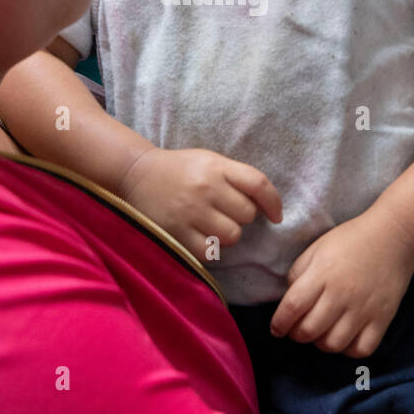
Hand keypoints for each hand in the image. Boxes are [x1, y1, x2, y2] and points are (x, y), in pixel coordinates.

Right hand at [118, 146, 281, 262]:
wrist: (136, 174)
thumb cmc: (180, 169)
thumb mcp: (209, 161)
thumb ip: (236, 178)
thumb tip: (266, 206)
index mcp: (216, 166)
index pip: (258, 184)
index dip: (274, 202)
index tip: (276, 216)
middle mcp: (205, 188)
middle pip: (247, 214)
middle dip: (241, 216)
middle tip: (225, 212)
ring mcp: (190, 212)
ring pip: (232, 235)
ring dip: (227, 234)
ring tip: (212, 225)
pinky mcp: (177, 233)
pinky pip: (210, 252)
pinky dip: (210, 248)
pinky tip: (200, 236)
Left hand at [270, 206, 413, 357]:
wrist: (393, 236)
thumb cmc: (351, 240)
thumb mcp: (317, 248)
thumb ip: (298, 274)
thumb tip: (289, 302)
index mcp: (322, 274)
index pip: (292, 307)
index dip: (279, 323)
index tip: (276, 329)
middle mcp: (341, 294)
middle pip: (309, 330)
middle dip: (297, 335)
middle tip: (298, 329)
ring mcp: (363, 309)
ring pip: (333, 344)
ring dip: (320, 343)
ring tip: (321, 332)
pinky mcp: (382, 318)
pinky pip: (361, 349)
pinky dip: (348, 349)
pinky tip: (345, 337)